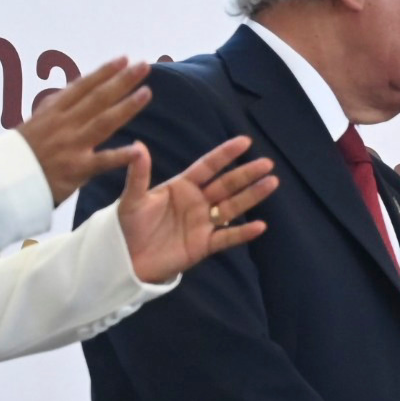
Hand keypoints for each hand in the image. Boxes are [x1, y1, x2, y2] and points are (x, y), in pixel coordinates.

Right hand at [16, 57, 152, 203]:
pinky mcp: (75, 169)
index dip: (103, 72)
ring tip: (147, 93)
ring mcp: (70, 145)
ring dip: (126, 106)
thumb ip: (57, 109)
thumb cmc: (21, 154)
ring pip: (103, 121)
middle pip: (97, 98)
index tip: (123, 58)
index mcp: (52, 111)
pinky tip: (139, 149)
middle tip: (143, 65)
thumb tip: (73, 91)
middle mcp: (63, 124)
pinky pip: (102, 162)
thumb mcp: (36, 123)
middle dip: (122, 81)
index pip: (82, 87)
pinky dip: (120, 156)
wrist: (1, 180)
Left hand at [116, 135, 277, 282]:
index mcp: (181, 186)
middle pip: (226, 185)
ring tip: (272, 183)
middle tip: (267, 163)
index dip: (225, 154)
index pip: (208, 166)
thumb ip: (138, 174)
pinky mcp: (205, 245)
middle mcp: (197, 202)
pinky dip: (243, 232)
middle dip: (246, 174)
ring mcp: (203, 223)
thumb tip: (139, 145)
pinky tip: (260, 226)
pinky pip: (228, 237)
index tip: (245, 142)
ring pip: (233, 207)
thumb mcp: (132, 198)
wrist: (127, 258)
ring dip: (252, 196)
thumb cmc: (128, 225)